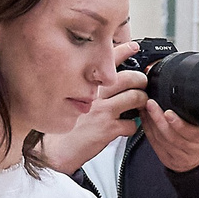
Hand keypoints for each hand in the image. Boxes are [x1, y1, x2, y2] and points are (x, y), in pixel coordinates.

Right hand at [41, 48, 148, 172]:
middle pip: (128, 77)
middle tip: (143, 83)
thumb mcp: (72, 100)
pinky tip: (129, 127)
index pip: (106, 62)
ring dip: (143, 100)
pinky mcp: (107, 129)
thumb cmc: (64, 126)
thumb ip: (89, 90)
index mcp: (86, 85)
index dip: (123, 50)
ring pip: (135, 97)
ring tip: (142, 103)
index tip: (134, 47)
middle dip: (141, 79)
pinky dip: (134, 126)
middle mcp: (95, 95)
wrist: (55, 150)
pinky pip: (132, 124)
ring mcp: (102, 111)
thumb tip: (106, 82)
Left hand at [137, 98, 198, 173]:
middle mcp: (193, 151)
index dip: (179, 124)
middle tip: (151, 104)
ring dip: (151, 123)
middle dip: (159, 119)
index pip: (192, 133)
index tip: (168, 113)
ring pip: (161, 140)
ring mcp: (179, 157)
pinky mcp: (167, 159)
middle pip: (172, 136)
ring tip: (146, 108)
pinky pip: (155, 144)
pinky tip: (145, 118)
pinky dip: (148, 130)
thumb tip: (182, 96)